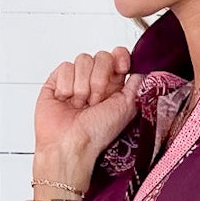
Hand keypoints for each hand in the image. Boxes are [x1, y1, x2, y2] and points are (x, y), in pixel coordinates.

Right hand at [34, 45, 142, 174]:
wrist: (69, 144)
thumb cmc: (96, 134)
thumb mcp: (127, 108)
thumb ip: (136, 85)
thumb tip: (143, 69)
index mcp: (113, 87)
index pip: (118, 56)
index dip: (120, 57)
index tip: (121, 68)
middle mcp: (94, 82)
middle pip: (101, 56)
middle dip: (99, 79)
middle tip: (95, 101)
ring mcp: (75, 81)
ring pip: (83, 59)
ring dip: (82, 86)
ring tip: (80, 105)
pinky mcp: (56, 82)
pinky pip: (65, 67)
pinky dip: (66, 86)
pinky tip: (65, 101)